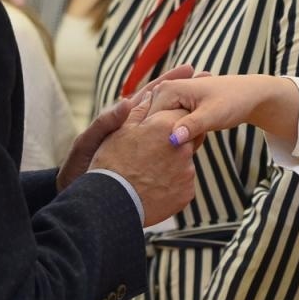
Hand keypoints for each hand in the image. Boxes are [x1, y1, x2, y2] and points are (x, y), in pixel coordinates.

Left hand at [59, 66, 197, 190]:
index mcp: (124, 120)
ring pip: (172, 127)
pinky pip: (172, 150)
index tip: (188, 69)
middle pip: (167, 107)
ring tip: (212, 102)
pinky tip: (200, 137)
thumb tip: (126, 102)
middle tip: (208, 78)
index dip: (169, 81)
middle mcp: (138, 130)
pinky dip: (186, 141)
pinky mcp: (153, 164)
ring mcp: (147, 146)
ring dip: (190, 114)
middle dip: (186, 93)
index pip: (151, 95)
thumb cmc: (80, 168)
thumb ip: (106, 123)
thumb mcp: (88, 142)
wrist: (86, 199)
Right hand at [87, 91, 197, 226]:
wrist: (111, 203)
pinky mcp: (187, 192)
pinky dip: (172, 185)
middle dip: (174, 142)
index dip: (171, 119)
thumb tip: (150, 95)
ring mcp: (187, 171)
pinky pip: (183, 184)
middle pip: (187, 139)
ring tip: (150, 173)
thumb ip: (139, 111)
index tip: (160, 128)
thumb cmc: (111, 164)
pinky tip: (154, 188)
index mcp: (166, 126)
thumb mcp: (120, 131)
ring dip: (173, 164)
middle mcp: (182, 147)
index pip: (181, 114)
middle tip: (152, 153)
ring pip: (185, 162)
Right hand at [147, 74, 298, 147]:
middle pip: (152, 124)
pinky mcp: (175, 107)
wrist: (249, 95)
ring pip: (160, 127)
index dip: (161, 138)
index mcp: (167, 90)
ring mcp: (169, 99)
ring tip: (194, 139)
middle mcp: (163, 92)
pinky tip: (193, 140)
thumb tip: (173, 140)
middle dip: (165, 139)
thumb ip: (192, 126)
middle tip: (190, 145)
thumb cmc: (234, 101)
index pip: (149, 121)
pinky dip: (179, 136)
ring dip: (173, 138)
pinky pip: (169, 126)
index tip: (182, 146)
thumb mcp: (213, 114)